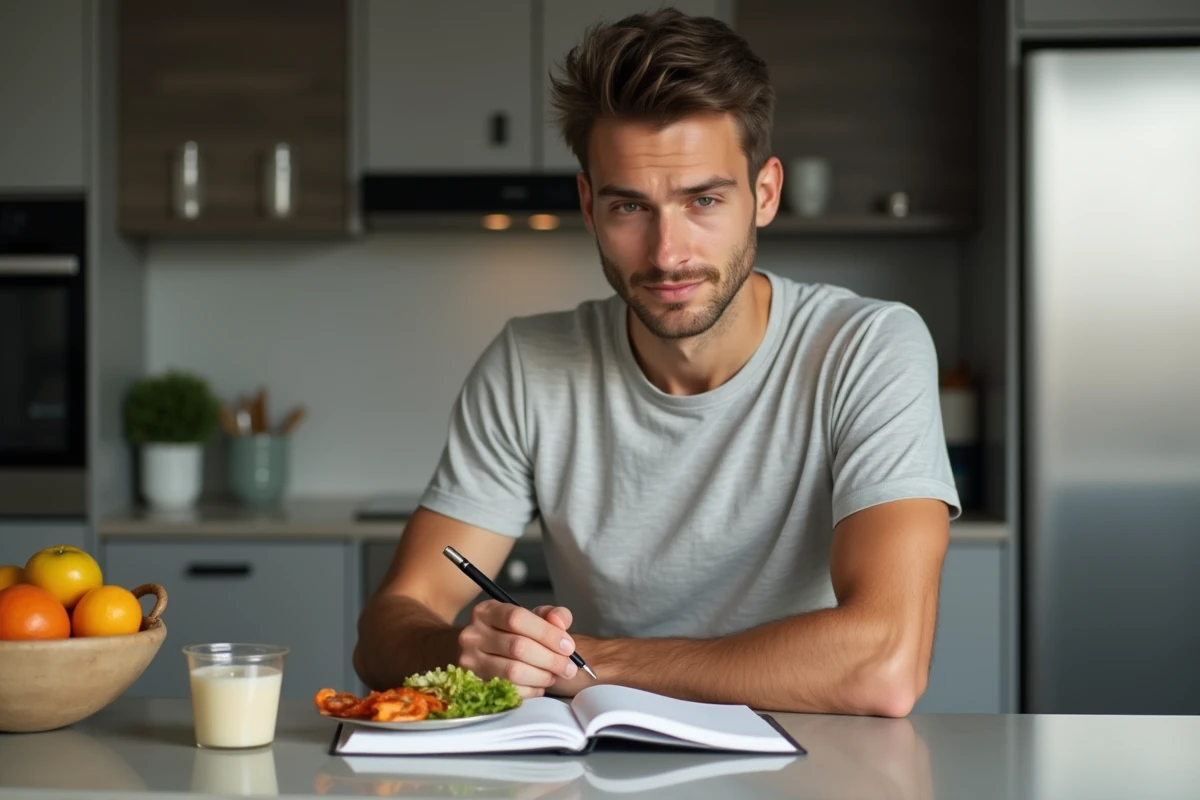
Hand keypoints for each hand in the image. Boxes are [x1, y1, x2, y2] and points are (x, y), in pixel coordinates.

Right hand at [457, 601, 578, 697]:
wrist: (487, 654)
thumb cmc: (515, 634)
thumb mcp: (532, 618)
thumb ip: (552, 615)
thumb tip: (559, 622)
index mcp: (486, 611)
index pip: (517, 618)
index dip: (547, 633)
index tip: (568, 646)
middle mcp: (472, 635)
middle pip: (517, 647)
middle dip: (550, 659)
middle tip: (569, 667)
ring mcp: (470, 662)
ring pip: (513, 671)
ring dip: (542, 676)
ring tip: (555, 676)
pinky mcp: (474, 685)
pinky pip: (508, 691)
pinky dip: (530, 690)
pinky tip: (539, 685)